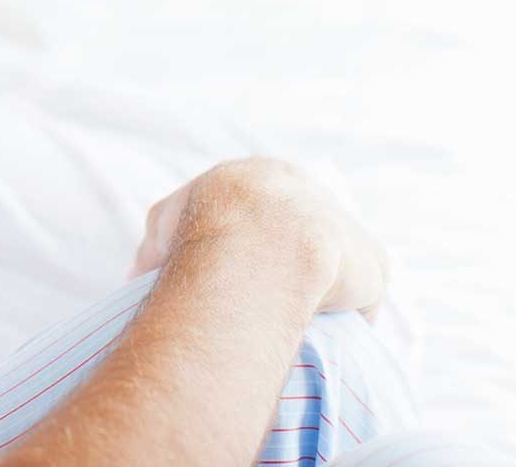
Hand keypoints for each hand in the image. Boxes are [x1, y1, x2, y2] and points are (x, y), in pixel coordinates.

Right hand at [130, 158, 388, 317]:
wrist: (262, 238)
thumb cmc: (206, 225)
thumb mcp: (164, 225)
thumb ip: (159, 246)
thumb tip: (142, 274)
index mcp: (265, 175)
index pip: (263, 210)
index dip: (249, 244)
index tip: (236, 277)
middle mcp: (312, 192)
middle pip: (303, 237)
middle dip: (289, 269)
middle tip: (266, 307)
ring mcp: (346, 227)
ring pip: (334, 266)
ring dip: (320, 293)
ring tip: (293, 328)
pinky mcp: (374, 265)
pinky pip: (359, 300)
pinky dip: (342, 320)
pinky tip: (323, 340)